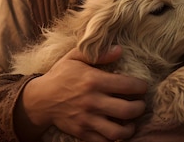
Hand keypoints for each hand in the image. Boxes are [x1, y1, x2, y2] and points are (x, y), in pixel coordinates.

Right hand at [14, 45, 147, 141]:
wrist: (40, 99)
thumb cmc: (61, 75)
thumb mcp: (75, 57)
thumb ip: (98, 53)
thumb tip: (119, 50)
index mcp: (94, 81)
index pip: (128, 86)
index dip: (141, 87)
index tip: (142, 87)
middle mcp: (93, 101)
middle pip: (128, 110)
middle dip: (140, 107)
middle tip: (140, 104)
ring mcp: (87, 119)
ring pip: (118, 131)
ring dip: (130, 128)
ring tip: (131, 121)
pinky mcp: (82, 133)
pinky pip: (104, 141)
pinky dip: (114, 138)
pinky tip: (117, 130)